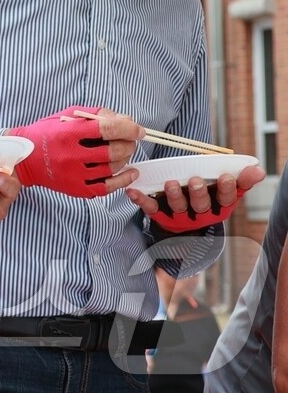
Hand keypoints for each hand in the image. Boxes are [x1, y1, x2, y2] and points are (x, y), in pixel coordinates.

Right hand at [9, 106, 141, 196]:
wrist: (25, 158)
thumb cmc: (47, 133)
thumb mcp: (68, 115)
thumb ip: (97, 115)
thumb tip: (127, 121)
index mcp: (68, 133)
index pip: (107, 129)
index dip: (128, 128)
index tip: (138, 130)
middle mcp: (71, 155)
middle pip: (113, 151)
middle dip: (129, 144)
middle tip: (130, 140)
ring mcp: (74, 174)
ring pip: (112, 168)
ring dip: (125, 158)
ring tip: (124, 152)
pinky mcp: (77, 188)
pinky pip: (107, 187)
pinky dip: (123, 180)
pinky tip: (130, 172)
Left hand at [128, 162, 266, 232]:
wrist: (186, 223)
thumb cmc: (208, 197)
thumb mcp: (226, 190)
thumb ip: (241, 180)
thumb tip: (258, 169)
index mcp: (218, 206)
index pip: (225, 199)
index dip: (226, 189)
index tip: (226, 177)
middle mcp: (200, 213)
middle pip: (201, 205)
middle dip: (199, 193)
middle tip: (196, 180)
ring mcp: (180, 215)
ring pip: (178, 207)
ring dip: (174, 195)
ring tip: (171, 183)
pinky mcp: (161, 214)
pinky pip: (151, 208)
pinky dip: (142, 200)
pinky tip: (133, 191)